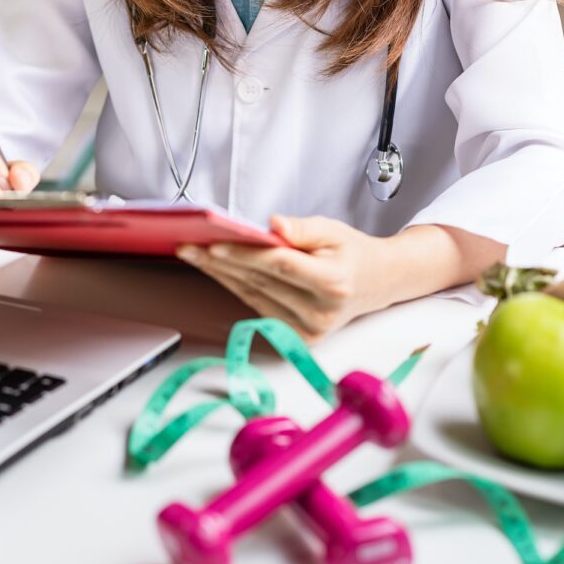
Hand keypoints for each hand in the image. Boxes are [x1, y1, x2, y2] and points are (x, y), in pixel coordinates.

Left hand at [177, 216, 397, 342]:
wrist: (375, 285)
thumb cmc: (350, 254)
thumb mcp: (333, 231)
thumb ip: (302, 229)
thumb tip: (273, 225)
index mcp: (333, 283)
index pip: (281, 265)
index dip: (246, 254)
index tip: (214, 243)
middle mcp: (320, 313)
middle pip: (260, 282)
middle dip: (220, 262)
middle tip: (188, 246)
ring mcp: (308, 331)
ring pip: (253, 296)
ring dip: (220, 275)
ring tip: (194, 255)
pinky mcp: (296, 339)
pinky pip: (257, 307)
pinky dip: (235, 287)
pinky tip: (216, 271)